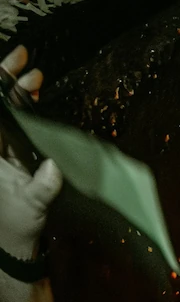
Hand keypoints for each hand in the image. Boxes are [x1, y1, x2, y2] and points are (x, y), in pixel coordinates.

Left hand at [1, 48, 57, 261]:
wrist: (14, 243)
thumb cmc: (17, 224)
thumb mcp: (31, 207)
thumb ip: (41, 188)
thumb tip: (52, 169)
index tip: (13, 64)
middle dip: (6, 80)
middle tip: (23, 57)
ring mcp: (2, 150)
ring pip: (4, 112)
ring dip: (16, 91)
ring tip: (33, 74)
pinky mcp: (12, 155)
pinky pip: (15, 123)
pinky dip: (23, 106)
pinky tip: (32, 95)